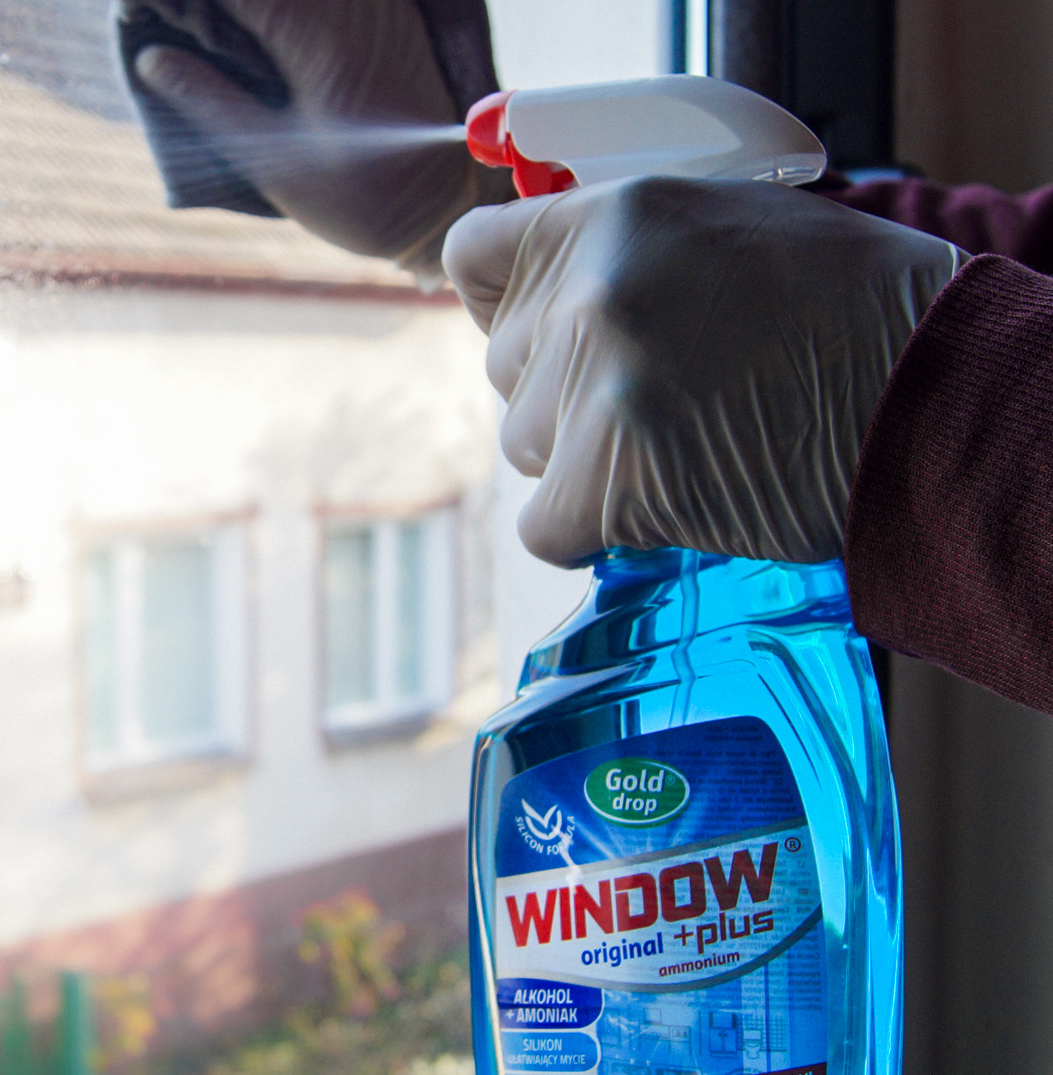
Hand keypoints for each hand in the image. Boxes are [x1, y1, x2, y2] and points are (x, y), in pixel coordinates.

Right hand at [125, 0, 511, 274]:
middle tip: (177, 25)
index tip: (142, 12)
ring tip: (215, 30)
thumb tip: (150, 58)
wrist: (449, 204)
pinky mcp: (393, 10)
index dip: (184, 2)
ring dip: (252, 9)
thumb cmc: (357, 196)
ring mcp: (378, 3)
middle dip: (218, 7)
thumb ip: (208, 99)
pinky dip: (288, 11)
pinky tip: (263, 31)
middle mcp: (351, 4)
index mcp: (314, 34)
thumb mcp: (270, 159)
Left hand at [442, 176, 963, 565]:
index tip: (546, 327)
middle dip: (567, 388)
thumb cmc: (850, 311)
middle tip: (669, 393)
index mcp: (612, 216)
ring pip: (527, 446)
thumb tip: (546, 292)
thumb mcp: (728, 228)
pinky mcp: (601, 481)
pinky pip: (545, 526)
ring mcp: (589, 390)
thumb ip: (625, 251)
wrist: (930, 393)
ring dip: (587, 458)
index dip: (506, 301)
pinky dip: (593, 529)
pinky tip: (665, 503)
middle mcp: (586, 295)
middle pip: (508, 368)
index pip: (472, 257)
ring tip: (690, 440)